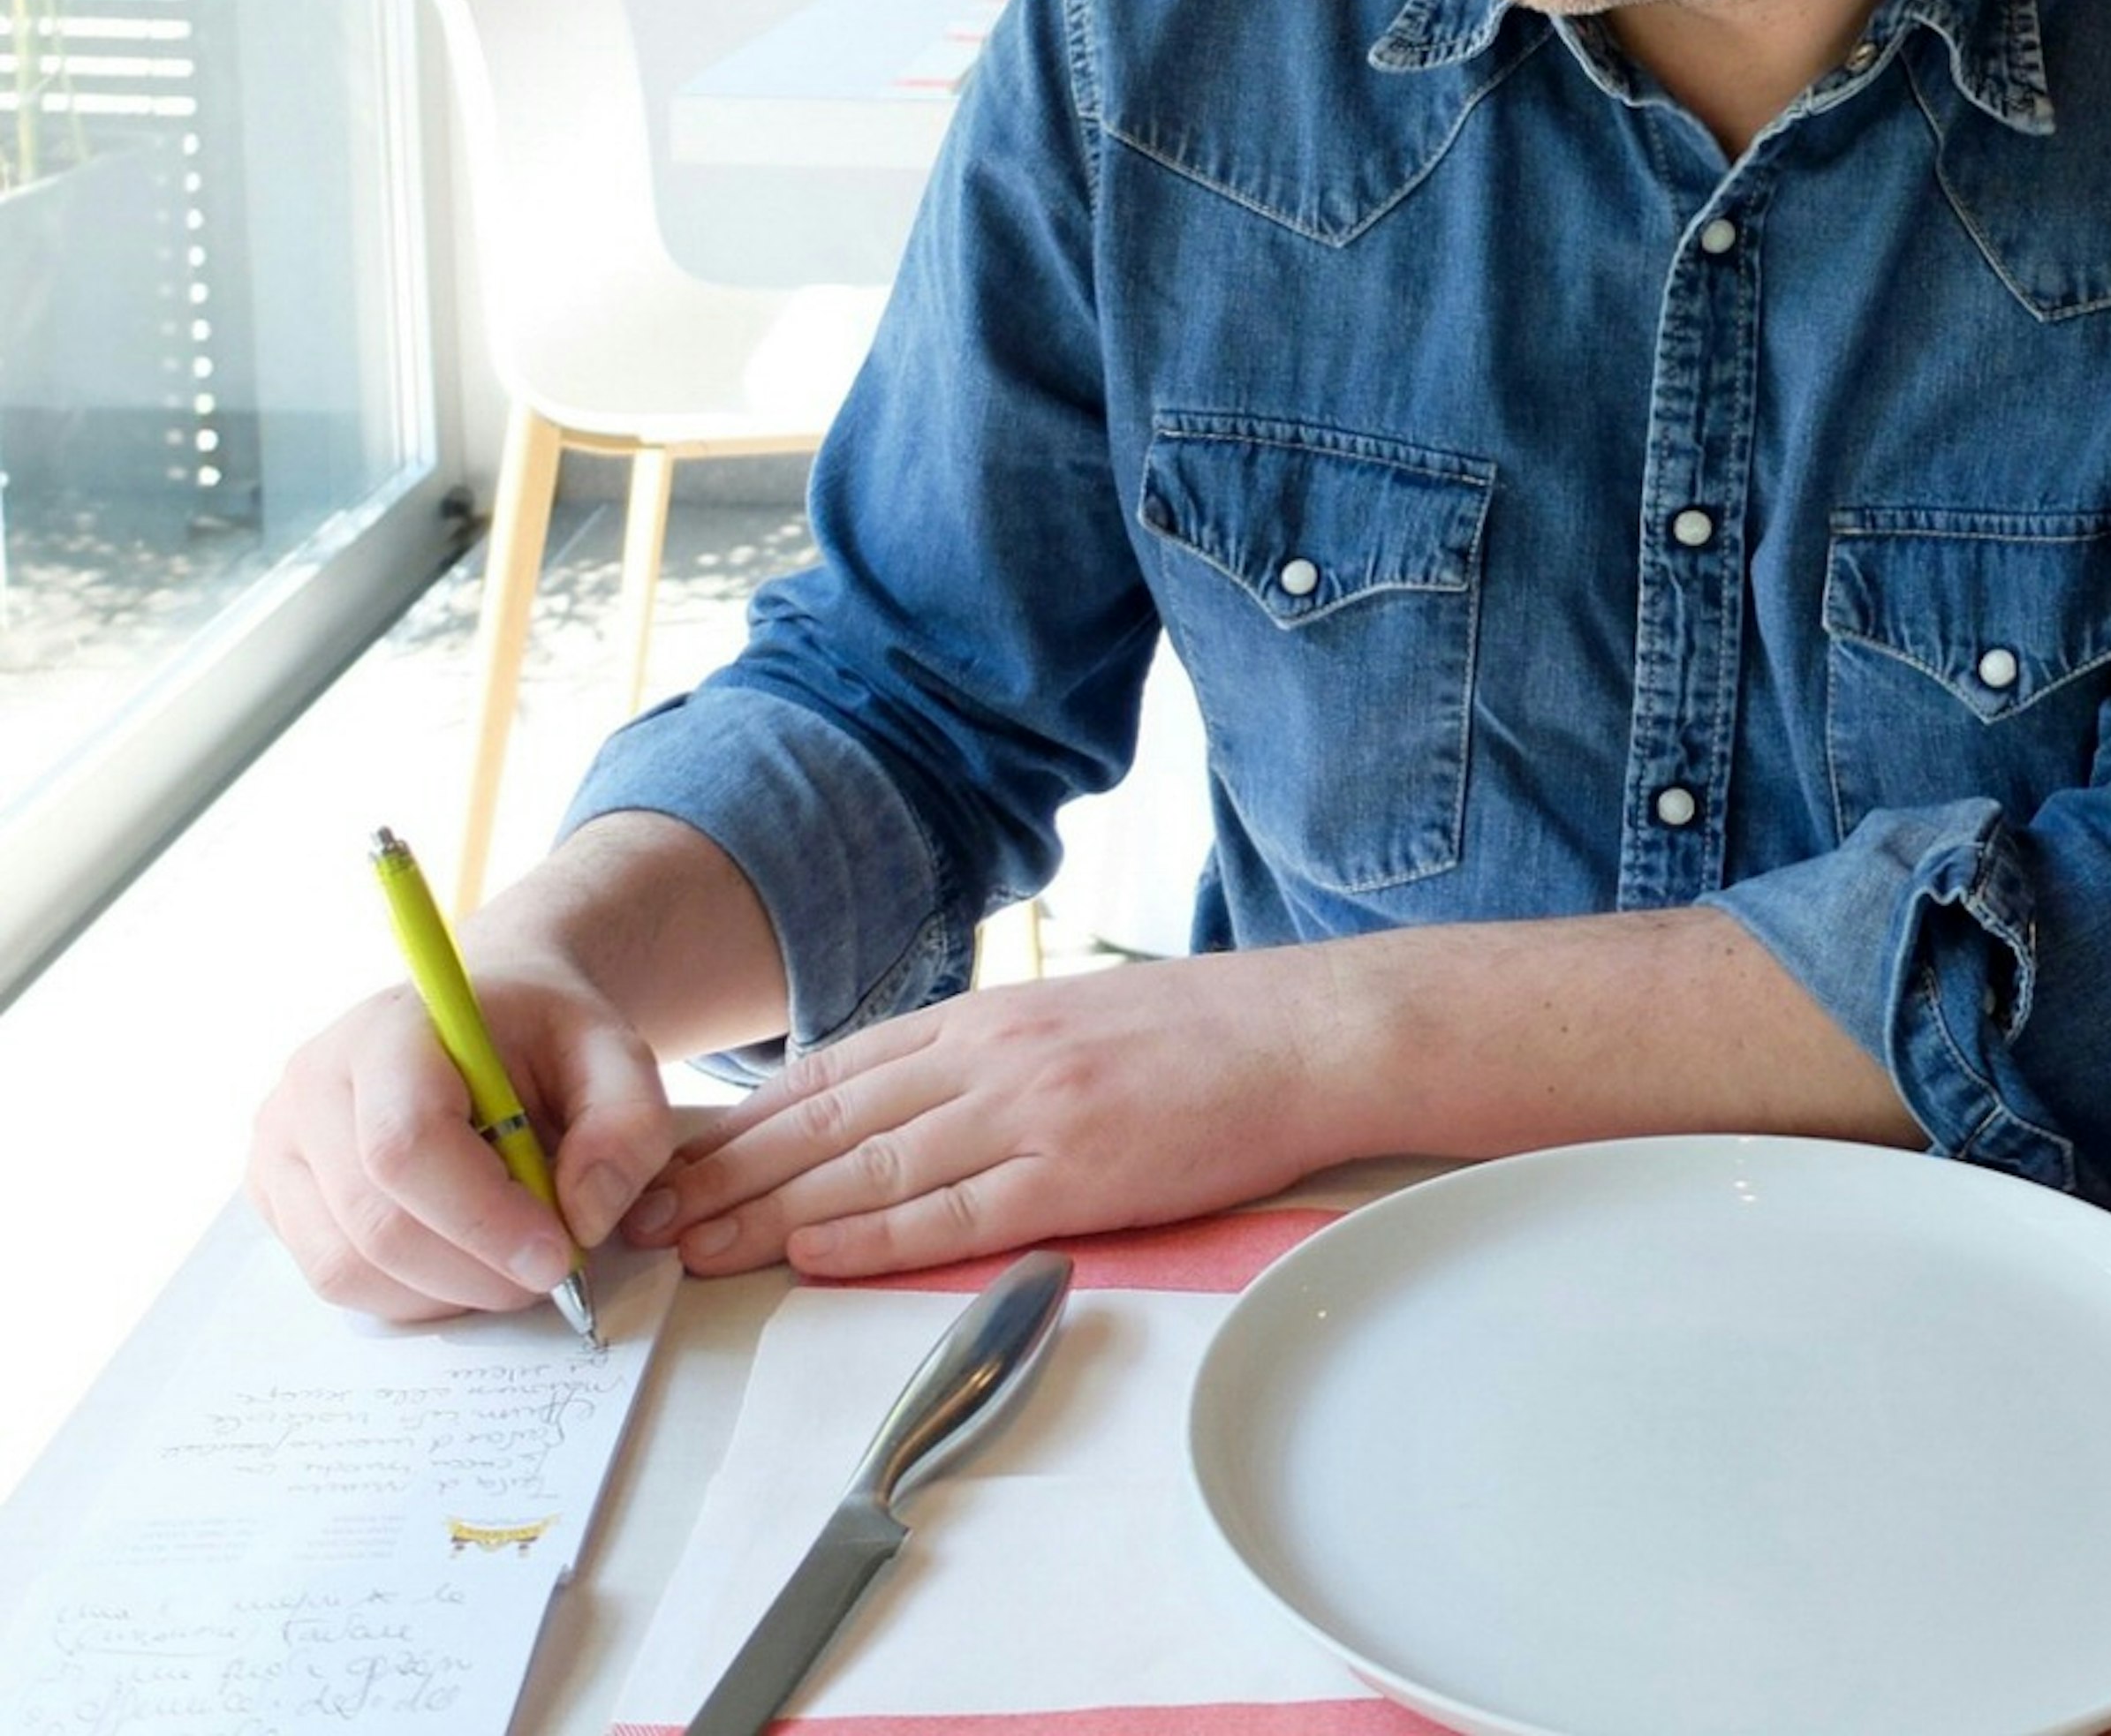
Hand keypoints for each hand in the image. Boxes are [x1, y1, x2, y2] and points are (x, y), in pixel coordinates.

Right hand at [248, 956, 677, 1320]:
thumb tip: (584, 1218)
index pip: (406, 1147)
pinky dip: (412, 1294)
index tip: (558, 1256)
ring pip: (347, 1268)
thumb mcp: (616, 1051)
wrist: (488, 1020)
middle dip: (476, 1270)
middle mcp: (314, 1085)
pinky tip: (467, 1260)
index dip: (483, 1219)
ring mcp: (281, 1144)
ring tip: (514, 1263)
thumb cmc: (546, 1036)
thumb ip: (627, 1123)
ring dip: (446, 1292)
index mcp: (390, 1032)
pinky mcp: (277, 1195)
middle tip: (553, 1275)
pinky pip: (335, 1278)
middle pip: (375, 1223)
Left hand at [630, 950, 1338, 1280]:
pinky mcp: (1077, 1174)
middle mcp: (991, 1056)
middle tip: (644, 1216)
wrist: (1303, 1034)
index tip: (673, 1157)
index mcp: (987, 1016)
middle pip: (829, 1122)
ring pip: (871, 1168)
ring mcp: (1032, 1113)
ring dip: (770, 1214)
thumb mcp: (1068, 1017)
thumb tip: (896, 1105)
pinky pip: (955, 1213)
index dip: (744, 1121)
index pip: (833, 1073)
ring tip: (696, 1250)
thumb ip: (981, 1057)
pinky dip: (874, 1237)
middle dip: (728, 1174)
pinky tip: (811, 1255)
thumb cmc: (1198, 1033)